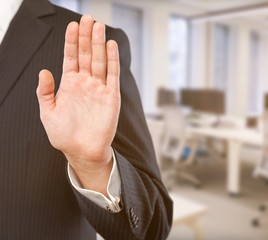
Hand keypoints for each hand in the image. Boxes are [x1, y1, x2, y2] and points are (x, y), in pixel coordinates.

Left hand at [36, 15, 119, 195]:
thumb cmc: (64, 134)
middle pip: (86, 55)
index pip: (71, 58)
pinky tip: (110, 46)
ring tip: (98, 26)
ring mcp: (99, 89)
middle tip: (87, 18)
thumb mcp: (48, 112)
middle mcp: (85, 83)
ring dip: (98, 43)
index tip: (72, 26)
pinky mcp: (111, 97)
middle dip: (86, 36)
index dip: (71, 42)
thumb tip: (44, 71)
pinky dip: (112, 60)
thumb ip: (45, 92)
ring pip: (99, 61)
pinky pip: (112, 75)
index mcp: (70, 85)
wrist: (82, 151)